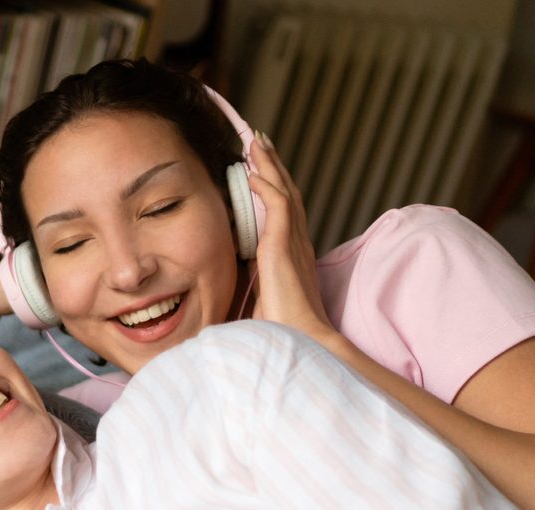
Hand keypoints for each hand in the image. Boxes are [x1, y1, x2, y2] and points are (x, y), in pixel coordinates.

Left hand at [244, 133, 332, 336]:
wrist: (301, 340)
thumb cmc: (284, 329)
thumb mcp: (263, 299)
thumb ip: (253, 282)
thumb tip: (232, 280)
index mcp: (293, 255)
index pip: (284, 212)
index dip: (273, 188)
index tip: (259, 170)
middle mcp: (298, 244)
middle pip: (287, 193)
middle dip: (273, 167)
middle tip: (259, 142)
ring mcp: (294, 243)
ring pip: (284, 192)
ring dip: (270, 166)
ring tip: (256, 143)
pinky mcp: (285, 246)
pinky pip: (280, 205)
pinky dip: (267, 186)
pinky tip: (253, 171)